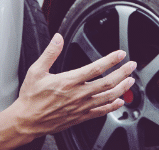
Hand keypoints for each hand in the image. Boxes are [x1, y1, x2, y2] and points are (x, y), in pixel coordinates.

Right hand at [11, 33, 136, 136]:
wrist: (26, 121)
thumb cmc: (30, 97)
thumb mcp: (36, 70)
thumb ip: (50, 53)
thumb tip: (58, 37)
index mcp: (68, 81)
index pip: (95, 68)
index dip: (110, 60)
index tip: (120, 54)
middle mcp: (77, 95)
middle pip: (106, 83)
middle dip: (122, 73)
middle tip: (132, 65)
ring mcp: (80, 108)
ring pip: (107, 98)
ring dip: (121, 88)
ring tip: (130, 81)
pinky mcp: (80, 117)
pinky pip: (100, 112)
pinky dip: (112, 106)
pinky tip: (119, 101)